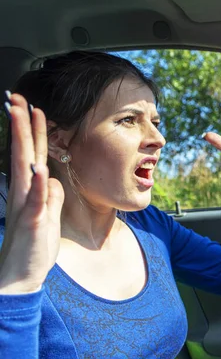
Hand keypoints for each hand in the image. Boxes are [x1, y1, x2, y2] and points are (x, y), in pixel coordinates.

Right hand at [0, 93, 63, 293]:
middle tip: (17, 97)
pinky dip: (38, 184)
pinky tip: (39, 167)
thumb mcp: (47, 214)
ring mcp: (26, 205)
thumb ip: (50, 195)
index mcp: (30, 190)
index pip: (33, 153)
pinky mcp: (31, 222)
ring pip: (25, 167)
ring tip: (22, 117)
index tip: (33, 107)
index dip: (34, 131)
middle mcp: (24, 192)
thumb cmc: (34, 245)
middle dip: (22, 124)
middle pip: (24, 152)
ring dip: (25, 142)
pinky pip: (36, 200)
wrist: (22, 275)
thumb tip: (52, 179)